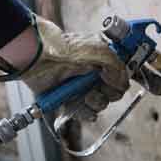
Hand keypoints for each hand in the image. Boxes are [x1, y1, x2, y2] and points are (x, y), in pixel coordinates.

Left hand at [0, 15, 128, 120]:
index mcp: (102, 60)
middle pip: (113, 92)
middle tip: (101, 87)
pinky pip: (84, 112)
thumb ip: (118, 67)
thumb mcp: (100, 50)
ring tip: (87, 96)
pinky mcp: (68, 99)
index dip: (121, 80)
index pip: (121, 75)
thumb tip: (123, 83)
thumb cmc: (64, 48)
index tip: (116, 80)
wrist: (37, 57)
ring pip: (100, 104)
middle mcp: (93, 74)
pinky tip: (82, 105)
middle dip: (109, 93)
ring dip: (97, 102)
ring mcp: (80, 87)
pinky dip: (85, 112)